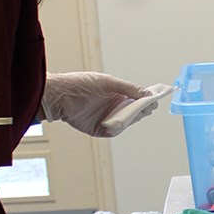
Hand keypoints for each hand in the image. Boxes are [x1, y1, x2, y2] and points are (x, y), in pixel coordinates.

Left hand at [40, 72, 171, 136]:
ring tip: (132, 115)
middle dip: (141, 110)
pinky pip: (112, 131)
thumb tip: (147, 94)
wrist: (59, 96)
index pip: (137, 98)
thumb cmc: (80, 84)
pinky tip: (116, 123)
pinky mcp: (98, 129)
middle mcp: (114, 106)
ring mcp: (107, 118)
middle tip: (146, 108)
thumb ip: (128, 88)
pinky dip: (116, 128)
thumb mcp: (108, 82)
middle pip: (134, 112)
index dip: (146, 99)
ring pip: (125, 122)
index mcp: (117, 93)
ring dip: (130, 120)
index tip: (155, 100)